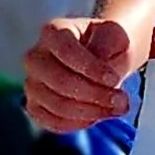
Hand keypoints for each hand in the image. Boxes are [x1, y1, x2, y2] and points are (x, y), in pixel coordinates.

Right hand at [25, 15, 135, 131]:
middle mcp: (36, 57)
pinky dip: (78, 123)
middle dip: (94, 94)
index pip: (65, 51)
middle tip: (121, 99)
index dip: (90, 68)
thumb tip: (102, 69)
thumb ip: (108, 47)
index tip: (114, 79)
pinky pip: (52, 122)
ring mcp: (32, 83)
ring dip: (91, 112)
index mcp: (53, 32)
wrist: (105, 57)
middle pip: (59, 81)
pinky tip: (97, 116)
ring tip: (116, 108)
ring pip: (57, 105)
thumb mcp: (115, 36)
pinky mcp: (36, 106)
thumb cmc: (108, 44)